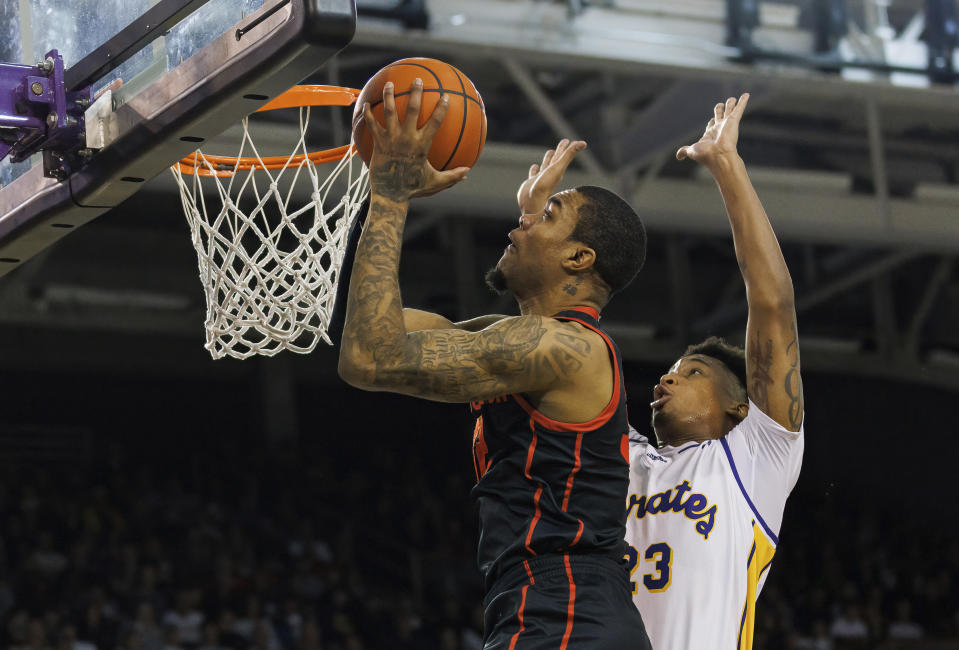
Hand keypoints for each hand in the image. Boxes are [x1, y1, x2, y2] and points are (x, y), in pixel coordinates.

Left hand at [364, 79, 469, 201]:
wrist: (390, 194)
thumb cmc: (413, 188)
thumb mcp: (435, 182)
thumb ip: (452, 176)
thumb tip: (468, 172)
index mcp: (422, 145)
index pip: (435, 122)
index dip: (441, 108)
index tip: (445, 96)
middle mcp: (406, 138)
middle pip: (412, 110)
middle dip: (415, 93)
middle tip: (417, 80)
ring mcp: (391, 139)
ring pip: (390, 112)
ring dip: (389, 96)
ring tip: (390, 84)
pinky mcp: (378, 143)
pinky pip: (372, 124)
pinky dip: (368, 113)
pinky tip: (367, 103)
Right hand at [516, 138, 586, 214]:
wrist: (532, 206)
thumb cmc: (545, 188)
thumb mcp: (558, 168)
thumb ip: (569, 155)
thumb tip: (583, 143)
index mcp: (557, 170)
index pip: (563, 156)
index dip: (567, 147)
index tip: (571, 140)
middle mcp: (549, 174)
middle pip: (556, 159)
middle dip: (560, 150)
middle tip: (564, 141)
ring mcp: (540, 179)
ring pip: (545, 166)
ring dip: (548, 159)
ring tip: (550, 152)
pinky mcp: (530, 183)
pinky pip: (533, 174)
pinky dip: (534, 169)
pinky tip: (534, 167)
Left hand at [676, 93, 748, 167]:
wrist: (718, 156)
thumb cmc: (706, 155)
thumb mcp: (692, 151)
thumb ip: (684, 151)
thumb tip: (678, 156)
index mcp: (711, 135)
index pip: (711, 125)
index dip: (711, 122)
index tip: (711, 120)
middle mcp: (720, 129)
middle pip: (720, 116)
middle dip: (720, 110)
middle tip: (721, 105)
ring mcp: (727, 124)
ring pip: (730, 110)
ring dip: (731, 104)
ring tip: (733, 99)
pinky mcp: (734, 121)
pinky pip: (739, 108)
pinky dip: (743, 101)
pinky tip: (746, 95)